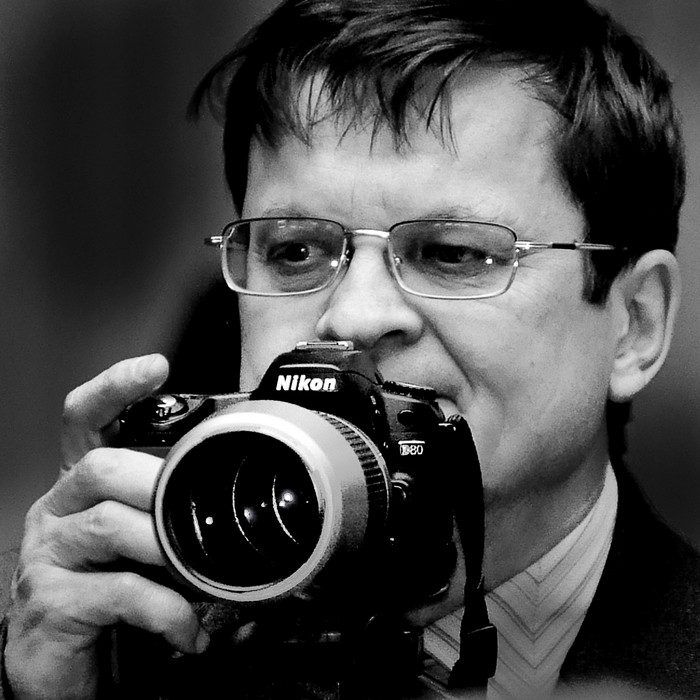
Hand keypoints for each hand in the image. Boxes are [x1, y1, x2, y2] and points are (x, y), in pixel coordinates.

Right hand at [3, 355, 209, 699]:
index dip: (116, 387)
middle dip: (158, 482)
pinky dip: (168, 609)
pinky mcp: (53, 602)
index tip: (157, 366)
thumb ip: (168, 503)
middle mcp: (58, 509)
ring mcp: (50, 555)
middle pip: (102, 466)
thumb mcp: (140, 535)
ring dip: (167, 546)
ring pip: (110, 524)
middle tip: (195, 508)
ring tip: (199, 570)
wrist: (63, 664)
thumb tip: (236, 480)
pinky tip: (190, 628)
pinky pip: (121, 592)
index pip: (86, 419)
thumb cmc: (110, 585)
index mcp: (82, 485)